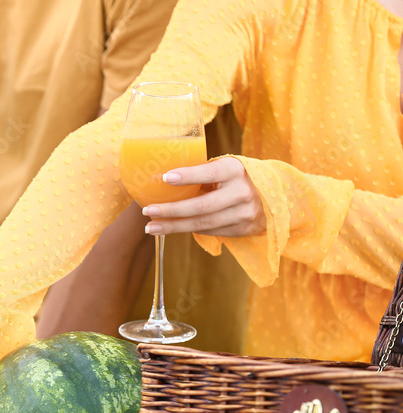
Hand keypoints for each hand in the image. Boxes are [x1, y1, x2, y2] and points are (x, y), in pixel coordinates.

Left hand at [141, 156, 265, 236]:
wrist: (276, 196)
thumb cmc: (238, 178)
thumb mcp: (226, 168)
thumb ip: (203, 174)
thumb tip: (164, 180)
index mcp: (235, 170)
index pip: (209, 173)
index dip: (188, 176)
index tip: (165, 177)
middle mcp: (242, 192)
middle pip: (201, 207)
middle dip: (171, 211)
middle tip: (148, 211)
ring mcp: (244, 214)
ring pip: (203, 224)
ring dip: (174, 227)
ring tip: (152, 227)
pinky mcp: (243, 229)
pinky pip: (210, 231)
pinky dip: (189, 230)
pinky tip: (172, 228)